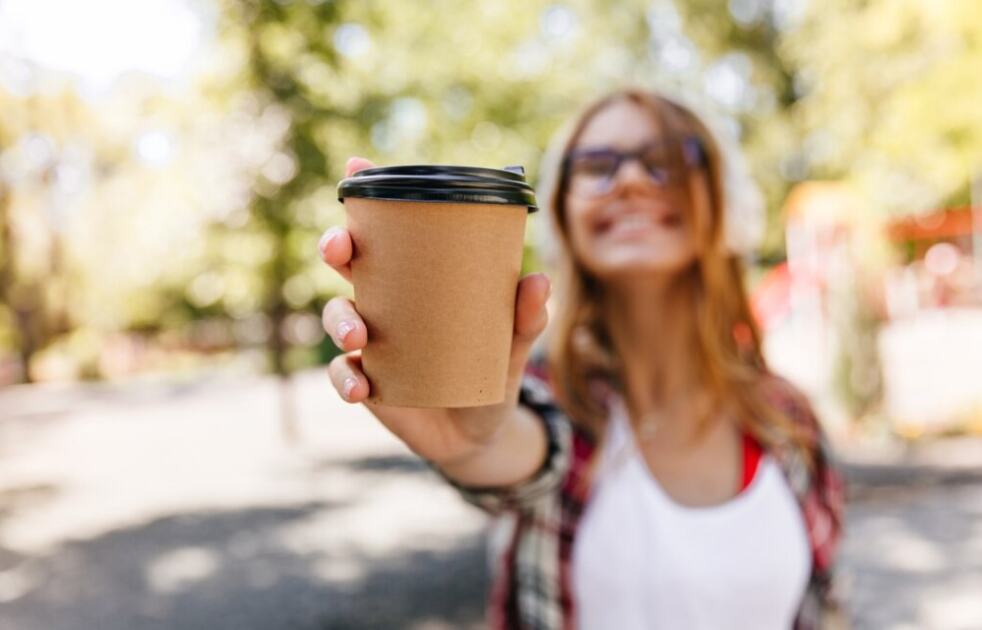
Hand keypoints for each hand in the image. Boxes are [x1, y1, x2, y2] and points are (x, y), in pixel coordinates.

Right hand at [320, 157, 550, 466]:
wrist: (480, 436)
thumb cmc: (493, 375)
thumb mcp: (513, 347)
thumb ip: (524, 318)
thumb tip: (536, 279)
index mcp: (419, 279)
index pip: (390, 231)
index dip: (367, 198)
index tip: (356, 167)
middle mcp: (388, 303)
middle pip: (349, 263)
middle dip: (336, 246)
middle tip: (339, 250)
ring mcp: (372, 342)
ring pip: (338, 315)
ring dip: (339, 319)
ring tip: (358, 336)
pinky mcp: (366, 382)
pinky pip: (342, 375)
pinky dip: (345, 379)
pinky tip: (361, 387)